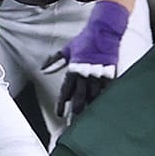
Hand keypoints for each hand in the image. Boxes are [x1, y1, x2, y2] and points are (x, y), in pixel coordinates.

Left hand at [42, 0, 128, 118]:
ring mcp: (99, 75)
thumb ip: (54, 61)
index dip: (62, 103)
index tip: (60, 114)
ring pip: (94, 97)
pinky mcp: (111, 74)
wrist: (104, 32)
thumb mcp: (66, 50)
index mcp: (74, 69)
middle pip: (80, 98)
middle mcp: (86, 74)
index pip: (66, 91)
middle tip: (74, 123)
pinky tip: (103, 108)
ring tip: (89, 120)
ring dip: (91, 108)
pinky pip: (107, 91)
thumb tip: (43, 69)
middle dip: (77, 111)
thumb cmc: (85, 40)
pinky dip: (104, 100)